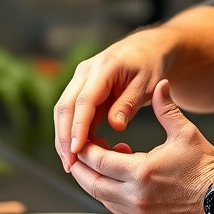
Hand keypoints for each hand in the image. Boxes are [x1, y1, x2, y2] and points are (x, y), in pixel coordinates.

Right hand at [53, 29, 171, 170]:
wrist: (145, 49)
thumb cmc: (149, 66)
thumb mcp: (147, 84)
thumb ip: (130, 103)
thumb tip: (116, 126)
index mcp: (103, 67)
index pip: (84, 101)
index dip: (78, 127)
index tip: (76, 150)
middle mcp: (85, 71)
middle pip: (65, 107)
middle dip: (64, 138)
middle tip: (69, 165)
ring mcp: (80, 79)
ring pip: (63, 112)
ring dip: (64, 138)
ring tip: (71, 164)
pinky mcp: (81, 89)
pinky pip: (72, 113)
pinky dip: (73, 133)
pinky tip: (79, 152)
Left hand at [69, 80, 213, 213]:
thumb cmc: (205, 166)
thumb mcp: (185, 133)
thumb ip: (166, 109)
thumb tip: (161, 84)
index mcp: (141, 172)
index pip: (98, 161)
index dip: (85, 149)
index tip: (82, 138)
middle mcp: (135, 196)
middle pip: (92, 183)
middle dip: (81, 167)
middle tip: (79, 152)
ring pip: (101, 197)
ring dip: (95, 180)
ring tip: (104, 161)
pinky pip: (115, 209)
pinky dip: (109, 194)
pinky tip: (118, 178)